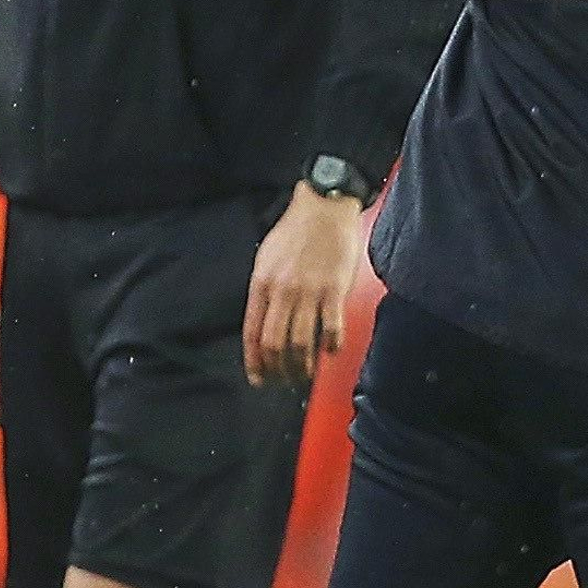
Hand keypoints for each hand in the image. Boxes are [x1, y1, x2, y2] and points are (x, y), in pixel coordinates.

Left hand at [243, 184, 365, 387]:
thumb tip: (264, 323)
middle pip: (275, 345)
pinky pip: (331, 329)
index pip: (252, 334)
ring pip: (301, 344)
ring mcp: (309, 292)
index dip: (254, 363)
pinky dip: (330, 347)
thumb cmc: (296, 231)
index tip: (259, 379)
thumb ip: (265, 291)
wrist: (324, 207)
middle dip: (279, 371)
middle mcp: (282, 292)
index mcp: (262, 284)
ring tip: (307, 373)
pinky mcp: (334, 290)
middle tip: (285, 381)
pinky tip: (331, 350)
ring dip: (304, 366)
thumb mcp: (266, 258)